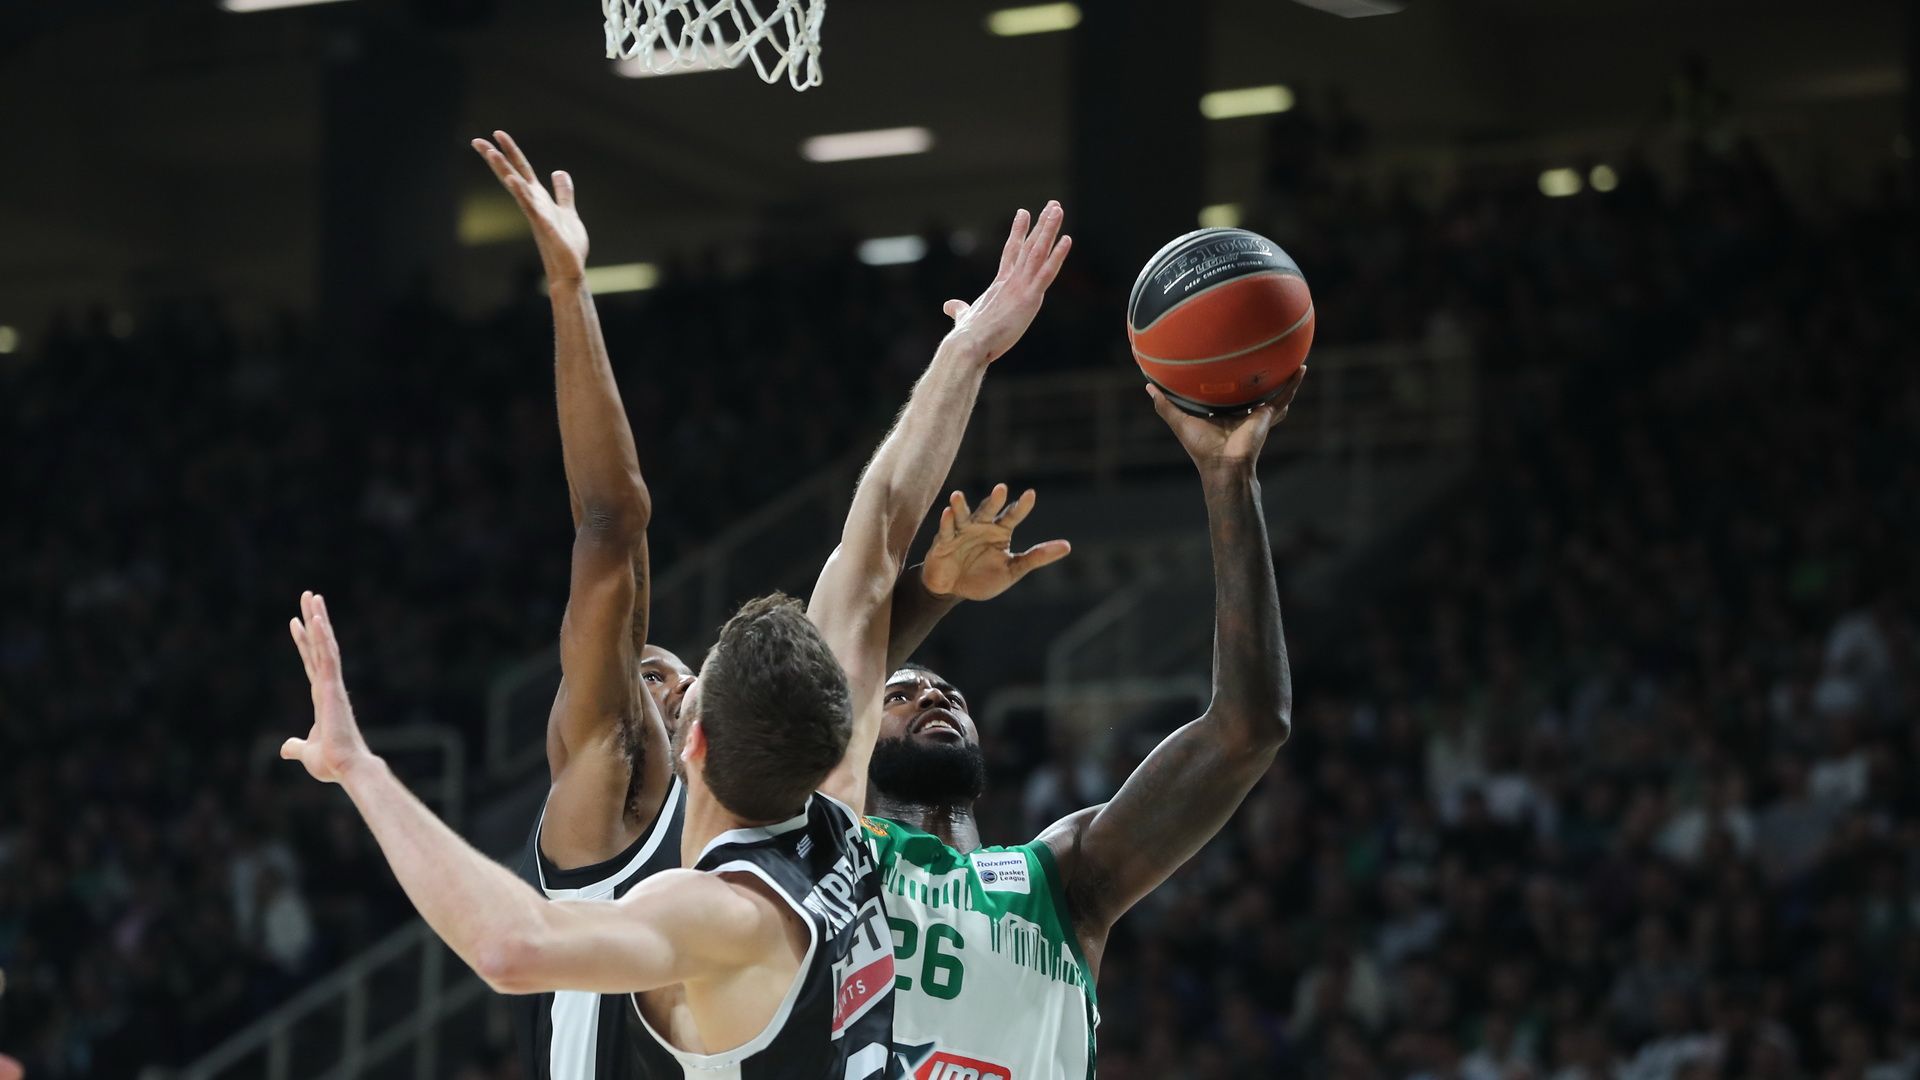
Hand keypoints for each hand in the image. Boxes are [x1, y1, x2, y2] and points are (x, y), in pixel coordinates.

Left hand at [281, 591, 373, 783]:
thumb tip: (285, 748)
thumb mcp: (306, 752)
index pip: (310, 662)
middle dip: (313, 620)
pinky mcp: (332, 688)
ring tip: (312, 597)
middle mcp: (327, 686)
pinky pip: (326, 657)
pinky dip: (321, 637)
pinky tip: (316, 620)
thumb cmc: (332, 762)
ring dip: (318, 619)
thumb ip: (295, 746)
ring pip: (323, 645)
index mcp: (321, 697)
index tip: (296, 621)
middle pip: (318, 645)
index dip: (303, 641)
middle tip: (309, 596)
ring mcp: (331, 685)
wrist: (346, 768)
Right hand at [472, 131, 588, 285]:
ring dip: (505, 171)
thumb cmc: (567, 245)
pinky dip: (523, 195)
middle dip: (497, 158)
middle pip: (512, 175)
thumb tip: (558, 172)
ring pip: (518, 189)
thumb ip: (562, 192)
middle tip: (477, 140)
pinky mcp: (546, 228)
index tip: (496, 133)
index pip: (521, 170)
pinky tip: (514, 182)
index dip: (510, 152)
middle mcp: (534, 204)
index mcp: (539, 198)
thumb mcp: (567, 211)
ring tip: (491, 153)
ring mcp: (537, 215)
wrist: (570, 270)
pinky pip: (532, 209)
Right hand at [921, 483, 1070, 599]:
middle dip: (994, 500)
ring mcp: (961, 532)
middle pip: (988, 510)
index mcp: (999, 532)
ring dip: (960, 506)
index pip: (1012, 516)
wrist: (954, 590)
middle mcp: (980, 527)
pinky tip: (947, 512)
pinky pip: (946, 531)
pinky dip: (946, 522)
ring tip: (958, 496)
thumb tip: (1067, 546)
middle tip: (1001, 489)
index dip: (1021, 506)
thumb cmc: (983, 577)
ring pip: (962, 516)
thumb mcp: (1013, 570)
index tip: (1031, 494)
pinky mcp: (943, 543)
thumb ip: (1036, 557)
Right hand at [943, 203, 1072, 364]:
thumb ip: (959, 309)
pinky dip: (1057, 256)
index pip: (1011, 251)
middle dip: (1042, 224)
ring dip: (1049, 229)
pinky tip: (1067, 240)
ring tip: (1058, 209)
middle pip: (1029, 245)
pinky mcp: (1029, 298)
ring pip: (1038, 252)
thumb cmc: (967, 335)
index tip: (1024, 212)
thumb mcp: (965, 317)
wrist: (968, 344)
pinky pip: (1046, 272)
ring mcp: (1021, 287)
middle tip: (1053, 205)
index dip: (1018, 231)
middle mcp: (1011, 280)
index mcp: (1000, 284)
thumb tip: (949, 305)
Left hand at [1147, 367, 1305, 473]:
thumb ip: (1165, 405)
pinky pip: (1284, 396)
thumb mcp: (1180, 421)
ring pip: (1271, 391)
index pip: (1226, 394)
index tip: (1225, 367)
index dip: (1226, 383)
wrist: (1223, 465)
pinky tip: (1301, 368)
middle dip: (1255, 378)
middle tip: (1259, 358)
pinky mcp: (1267, 414)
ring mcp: (1256, 413)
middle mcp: (1241, 412)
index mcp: (1222, 414)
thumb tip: (1148, 386)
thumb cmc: (1201, 448)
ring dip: (1280, 377)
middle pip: (1251, 391)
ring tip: (1289, 360)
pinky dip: (1293, 383)